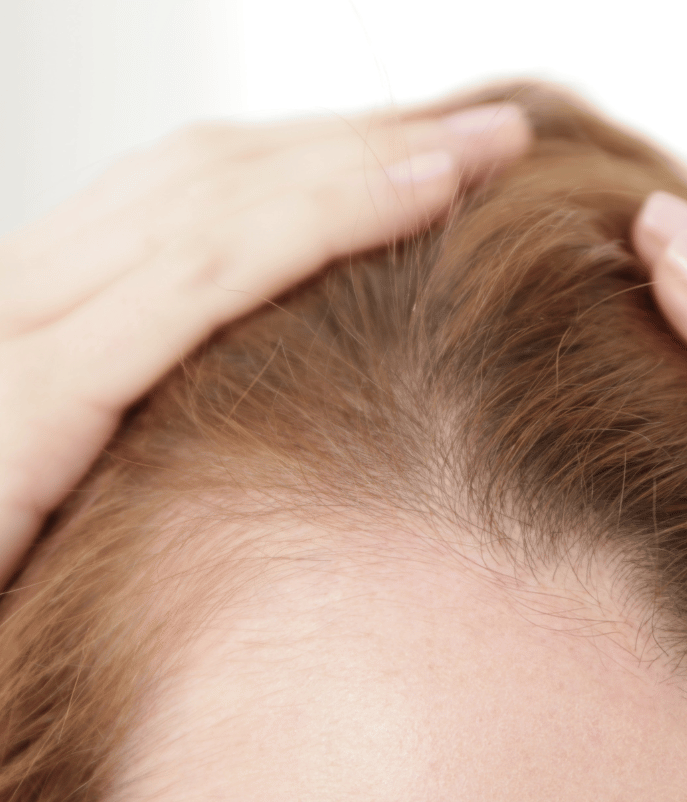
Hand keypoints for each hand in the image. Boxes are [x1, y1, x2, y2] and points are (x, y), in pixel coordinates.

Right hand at [0, 97, 531, 586]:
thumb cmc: (5, 631)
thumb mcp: (90, 503)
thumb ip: (158, 433)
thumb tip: (281, 401)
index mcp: (44, 329)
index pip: (197, 210)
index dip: (325, 175)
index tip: (441, 166)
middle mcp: (24, 305)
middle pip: (214, 183)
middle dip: (360, 146)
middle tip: (487, 133)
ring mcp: (15, 340)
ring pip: (212, 205)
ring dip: (364, 164)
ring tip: (483, 145)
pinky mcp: (25, 399)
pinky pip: (196, 282)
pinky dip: (317, 227)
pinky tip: (421, 196)